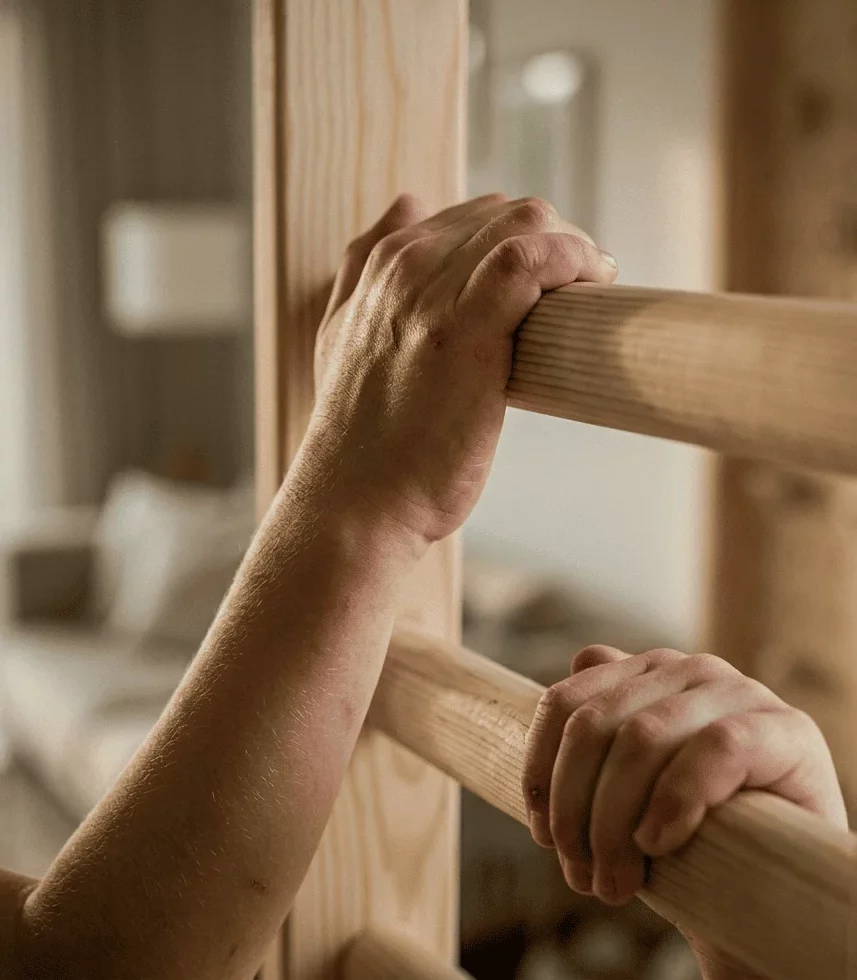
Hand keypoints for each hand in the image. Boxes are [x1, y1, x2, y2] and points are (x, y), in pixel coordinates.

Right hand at [290, 193, 617, 550]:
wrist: (356, 499)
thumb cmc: (362, 437)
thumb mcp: (340, 336)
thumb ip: (361, 270)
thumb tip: (408, 203)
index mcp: (379, 266)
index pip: (470, 215)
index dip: (523, 239)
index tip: (552, 278)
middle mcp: (403, 267)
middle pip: (505, 213)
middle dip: (556, 240)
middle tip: (584, 287)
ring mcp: (431, 294)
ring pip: (523, 223)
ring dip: (574, 246)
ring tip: (594, 288)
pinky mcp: (466, 331)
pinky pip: (531, 259)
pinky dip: (573, 259)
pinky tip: (593, 286)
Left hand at [522, 644, 846, 979]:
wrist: (780, 878)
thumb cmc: (695, 832)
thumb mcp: (632, 786)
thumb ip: (602, 726)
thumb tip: (577, 662)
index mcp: (643, 674)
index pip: (564, 704)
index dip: (541, 769)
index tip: (541, 833)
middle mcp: (686, 670)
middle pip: (593, 725)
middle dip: (575, 809)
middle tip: (583, 876)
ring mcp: (737, 692)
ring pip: (642, 738)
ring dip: (614, 823)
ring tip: (616, 883)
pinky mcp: (785, 729)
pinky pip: (716, 749)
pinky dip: (676, 799)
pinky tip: (659, 843)